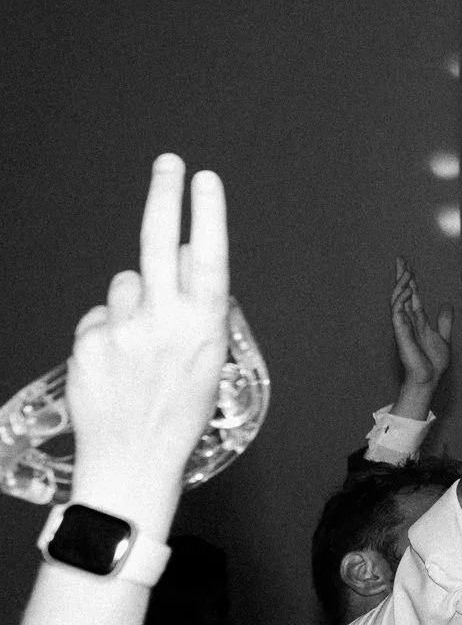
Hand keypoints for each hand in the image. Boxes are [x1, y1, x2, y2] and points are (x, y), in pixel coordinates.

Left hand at [68, 155, 230, 527]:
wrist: (132, 460)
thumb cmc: (178, 415)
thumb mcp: (210, 362)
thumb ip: (200, 311)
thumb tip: (191, 261)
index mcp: (204, 327)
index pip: (208, 256)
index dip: (208, 214)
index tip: (205, 179)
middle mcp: (164, 322)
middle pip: (160, 242)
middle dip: (165, 197)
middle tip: (168, 164)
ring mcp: (123, 330)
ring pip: (124, 284)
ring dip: (130, 300)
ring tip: (138, 342)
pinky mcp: (89, 342)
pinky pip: (98, 317)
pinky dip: (106, 331)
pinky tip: (115, 361)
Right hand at [389, 256, 451, 415]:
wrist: (430, 378)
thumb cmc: (433, 362)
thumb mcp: (444, 337)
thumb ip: (444, 322)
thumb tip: (447, 306)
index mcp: (418, 320)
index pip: (412, 294)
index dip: (410, 279)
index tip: (407, 264)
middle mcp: (409, 320)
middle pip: (403, 292)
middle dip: (402, 276)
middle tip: (401, 259)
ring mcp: (403, 326)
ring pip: (398, 300)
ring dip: (401, 284)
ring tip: (405, 270)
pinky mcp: (401, 333)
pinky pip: (397, 313)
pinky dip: (401, 300)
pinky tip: (406, 290)